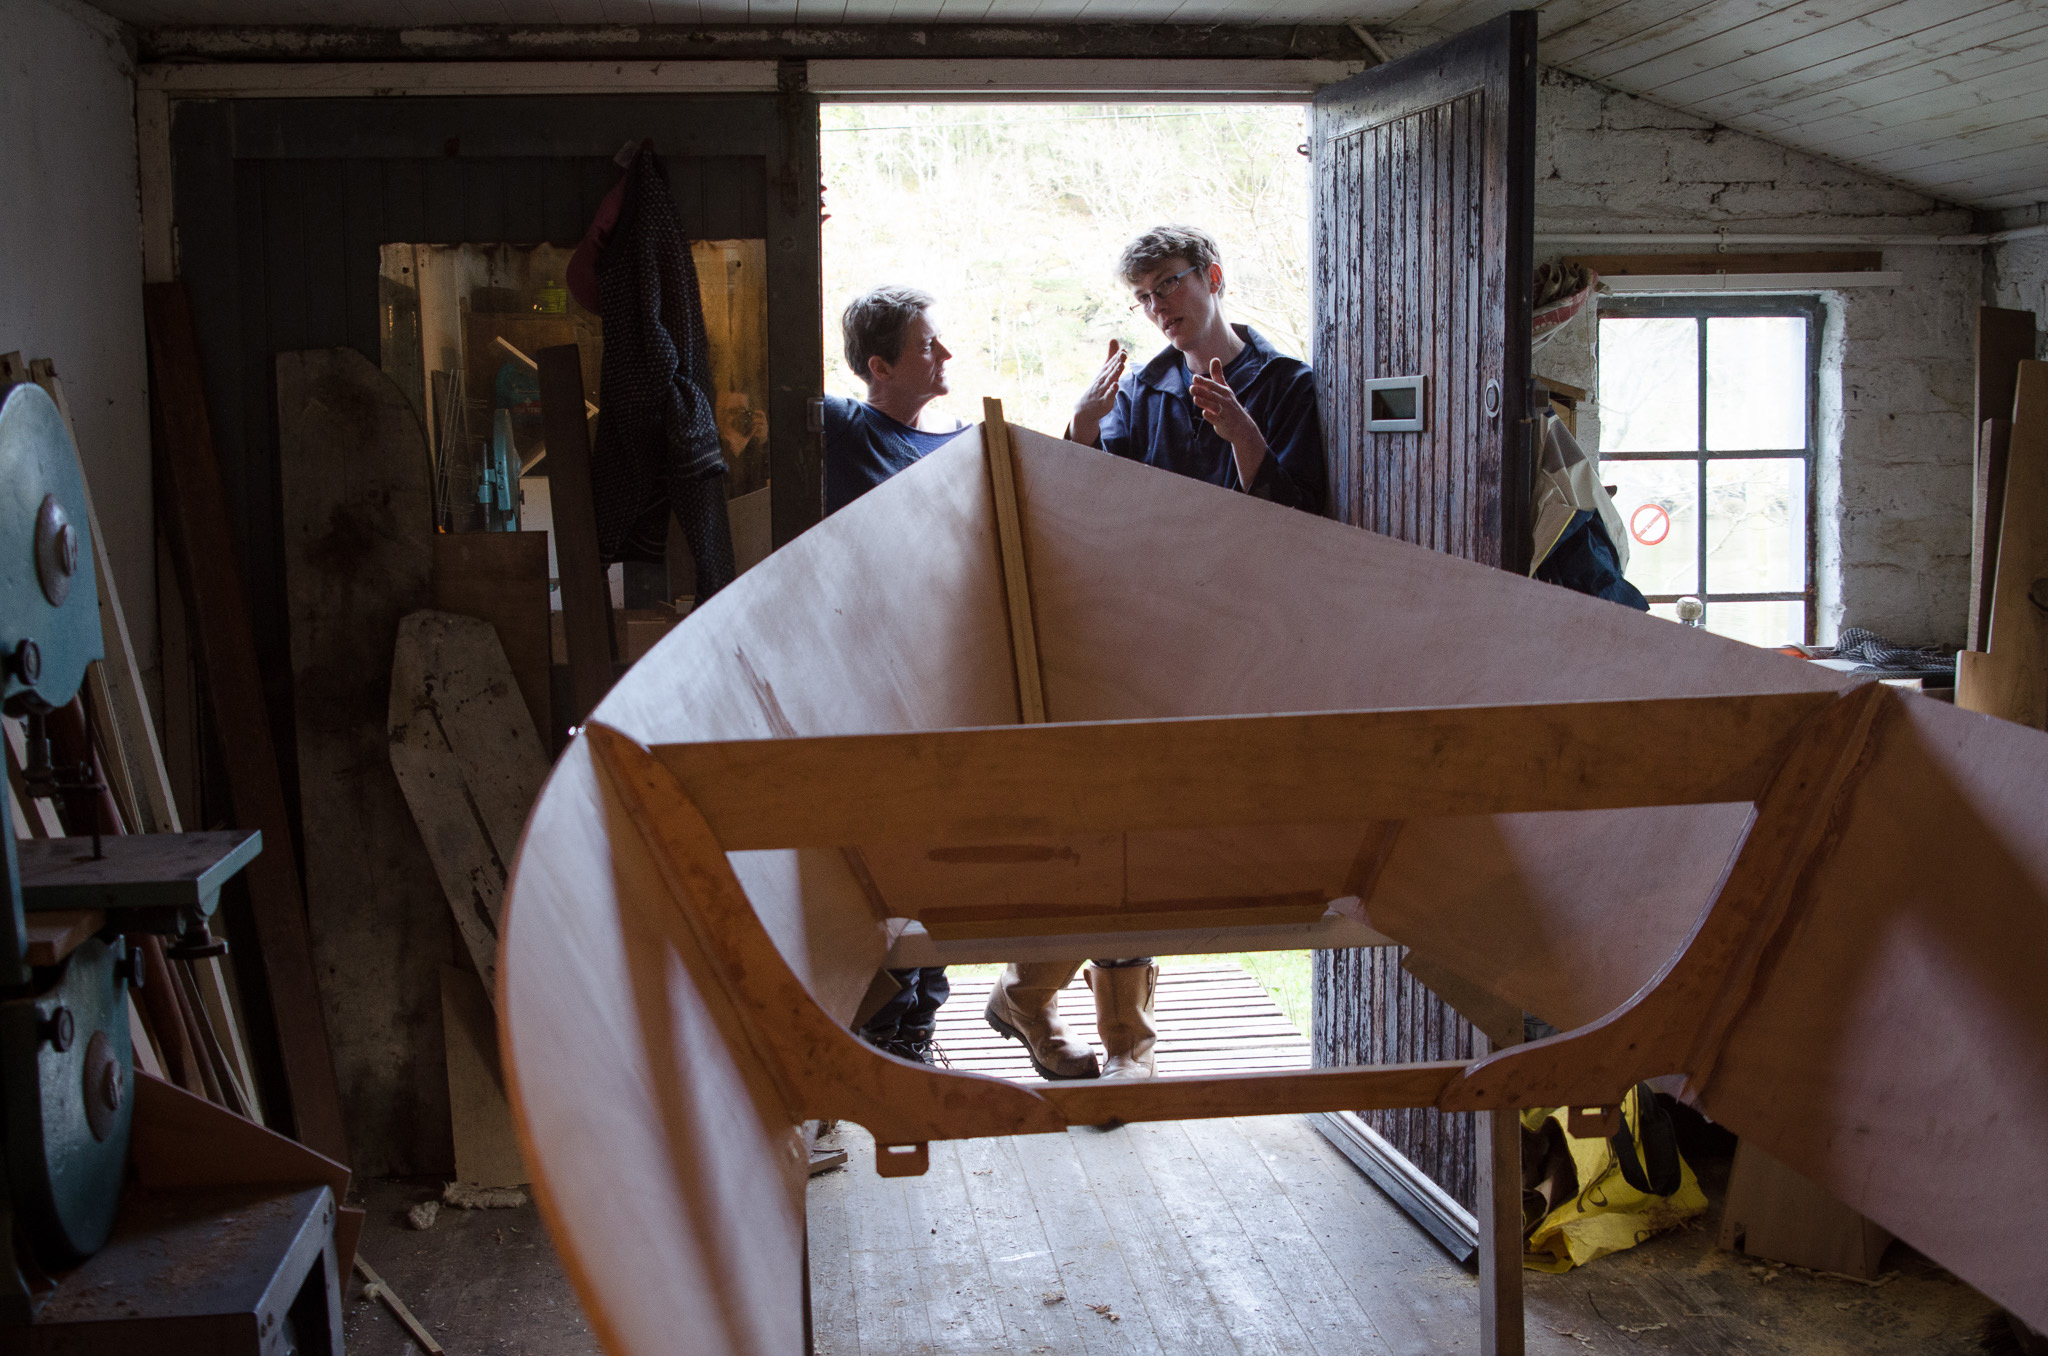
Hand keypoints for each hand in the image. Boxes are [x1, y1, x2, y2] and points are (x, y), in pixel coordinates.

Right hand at [1069, 339, 1126, 444]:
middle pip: (1111, 370)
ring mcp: (1102, 391)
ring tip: (1121, 365)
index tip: (1124, 350)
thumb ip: (1111, 356)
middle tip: (1123, 354)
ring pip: (1110, 381)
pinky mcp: (1104, 402)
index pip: (1111, 364)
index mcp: (1104, 373)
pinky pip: (1108, 396)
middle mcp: (1102, 380)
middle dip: (1117, 362)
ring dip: (1115, 373)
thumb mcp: (1104, 371)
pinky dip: (1111, 391)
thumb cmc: (1097, 387)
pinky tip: (1115, 386)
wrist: (1083, 408)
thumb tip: (1114, 339)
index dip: (1117, 357)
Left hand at [1190, 358, 1266, 485]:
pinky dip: (1211, 417)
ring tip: (1195, 399)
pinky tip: (1204, 413)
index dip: (1203, 382)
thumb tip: (1215, 358)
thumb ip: (1218, 375)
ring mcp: (1225, 412)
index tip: (1194, 377)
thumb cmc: (1230, 406)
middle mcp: (1225, 401)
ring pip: (1214, 406)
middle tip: (1191, 387)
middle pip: (1213, 395)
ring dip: (1205, 402)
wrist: (1242, 427)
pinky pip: (1217, 420)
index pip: (1212, 385)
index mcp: (1224, 392)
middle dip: (1202, 391)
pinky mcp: (1223, 423)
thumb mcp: (1225, 389)